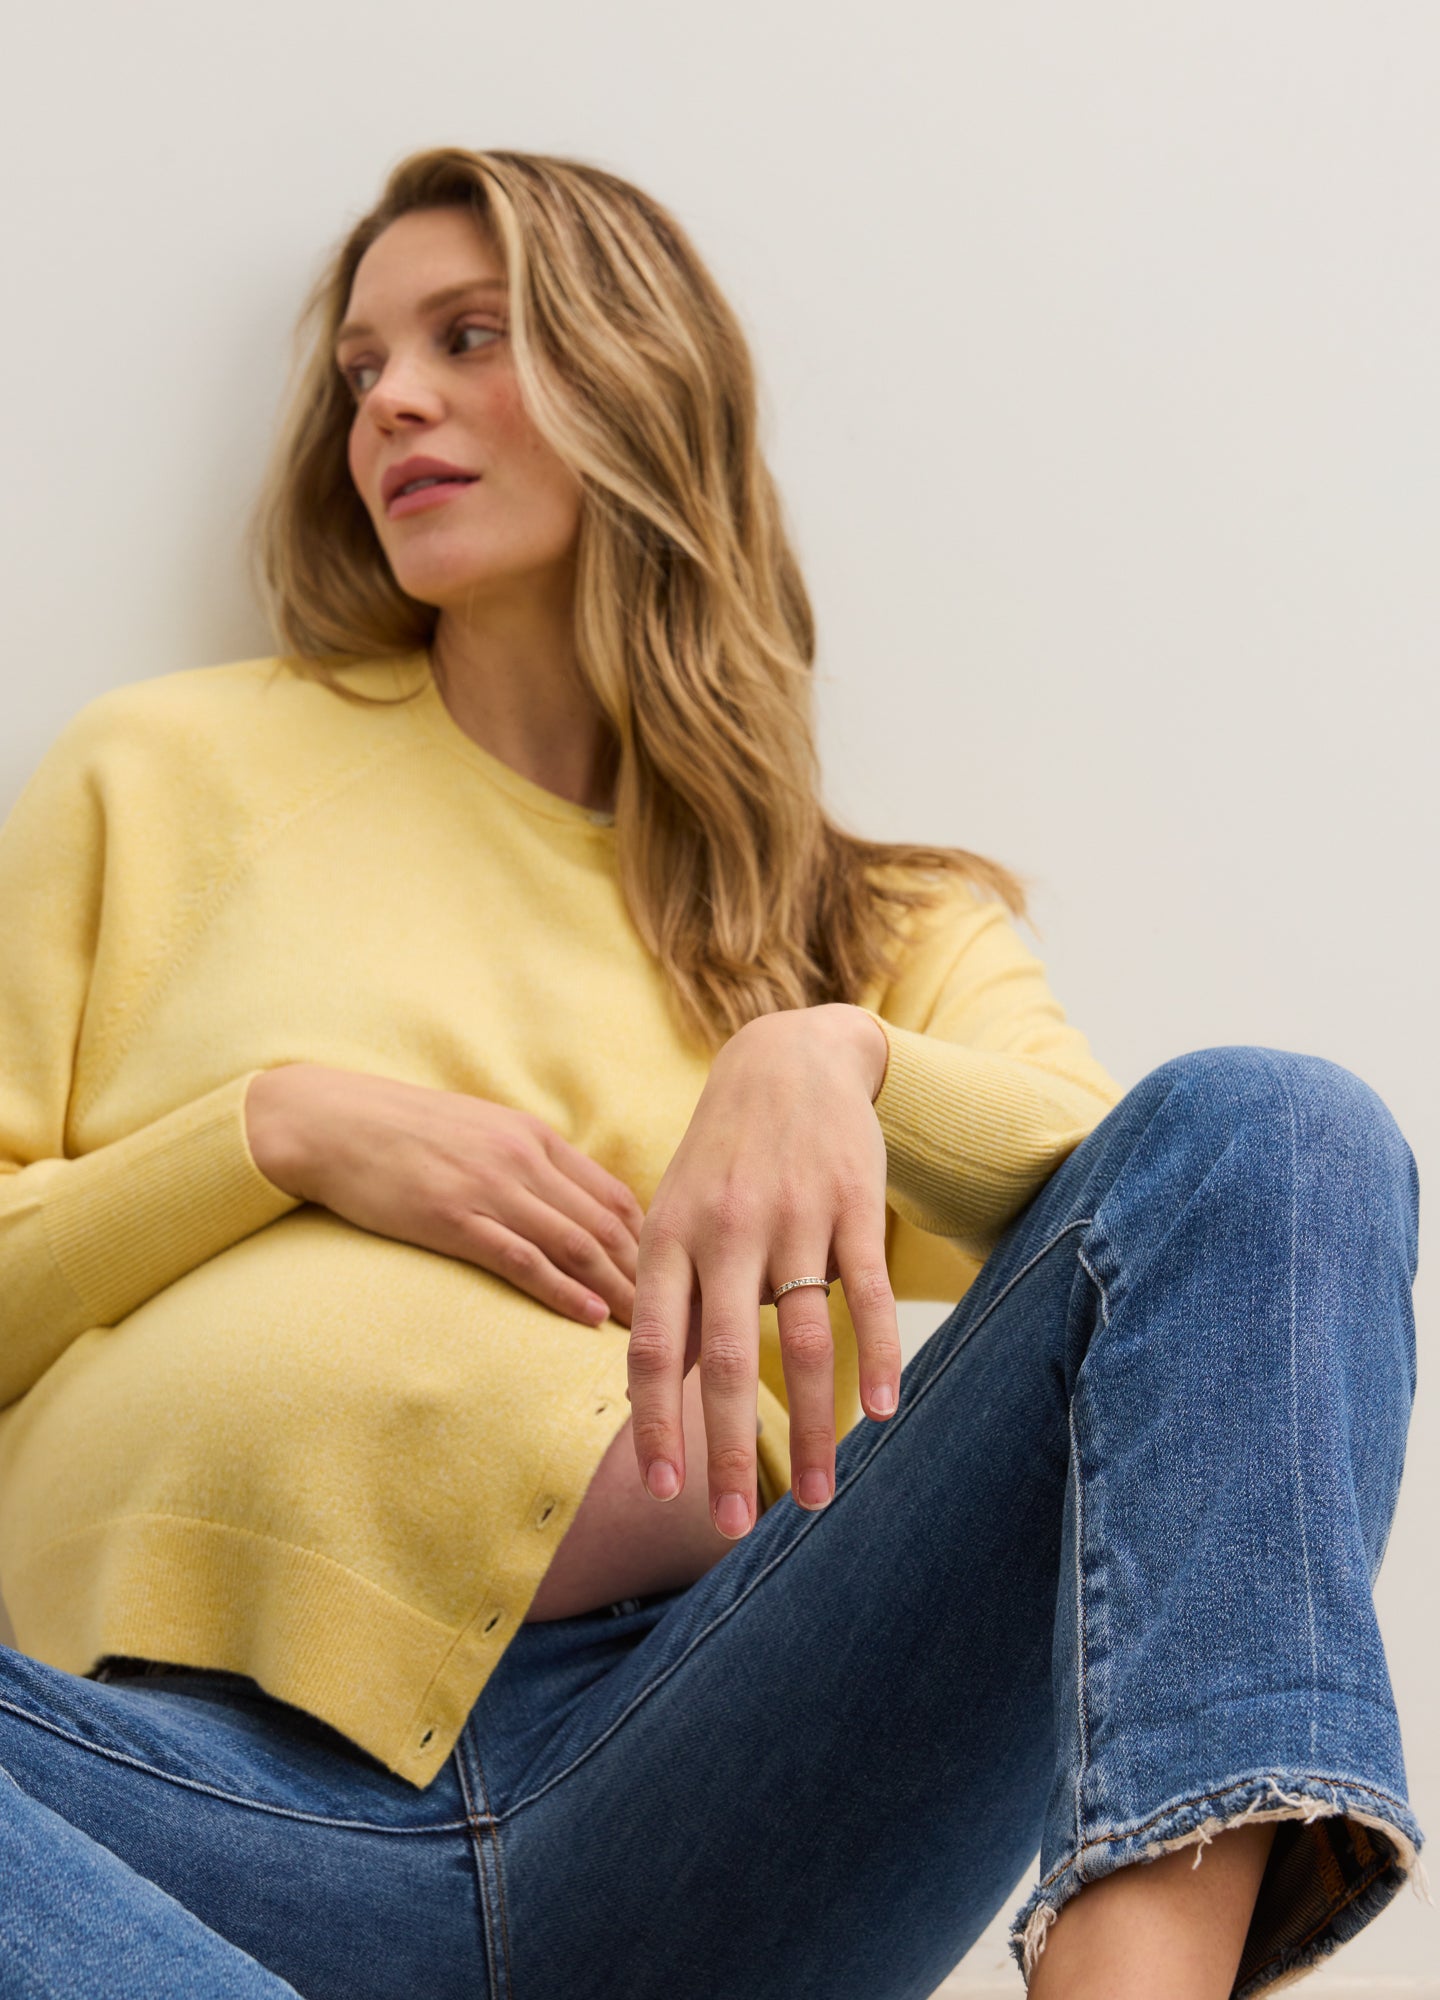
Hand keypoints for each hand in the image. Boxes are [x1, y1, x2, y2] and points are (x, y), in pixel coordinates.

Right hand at [244, 1066, 645, 1326]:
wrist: (331, 1120)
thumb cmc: (403, 1131)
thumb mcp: (481, 1132)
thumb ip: (529, 1163)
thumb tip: (572, 1205)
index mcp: (535, 1138)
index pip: (616, 1194)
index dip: (654, 1241)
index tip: (677, 1280)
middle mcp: (522, 1159)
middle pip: (607, 1223)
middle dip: (651, 1274)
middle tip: (682, 1319)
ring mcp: (488, 1187)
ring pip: (574, 1243)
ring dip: (618, 1290)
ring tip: (651, 1330)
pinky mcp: (451, 1217)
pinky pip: (520, 1257)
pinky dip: (561, 1290)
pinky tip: (588, 1317)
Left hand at [626, 1003, 899, 1537]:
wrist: (785, 1058)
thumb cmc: (722, 1157)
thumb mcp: (675, 1215)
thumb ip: (672, 1300)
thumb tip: (658, 1399)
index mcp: (668, 1239)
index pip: (655, 1348)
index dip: (656, 1424)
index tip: (662, 1493)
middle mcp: (726, 1232)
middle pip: (729, 1359)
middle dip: (731, 1451)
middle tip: (734, 1527)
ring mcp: (793, 1217)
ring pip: (806, 1340)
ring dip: (816, 1429)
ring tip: (822, 1500)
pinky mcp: (853, 1205)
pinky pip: (867, 1293)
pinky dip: (878, 1357)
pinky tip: (882, 1414)